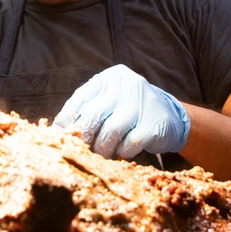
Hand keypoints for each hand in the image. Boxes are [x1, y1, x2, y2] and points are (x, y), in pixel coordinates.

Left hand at [53, 64, 189, 159]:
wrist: (171, 116)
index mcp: (109, 79)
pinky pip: (130, 144)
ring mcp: (142, 102)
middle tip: (82, 150)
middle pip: (93, 116)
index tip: (60, 137)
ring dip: (103, 148)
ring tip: (104, 153)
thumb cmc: (130, 112)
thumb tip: (58, 133)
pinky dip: (123, 152)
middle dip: (84, 138)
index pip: (80, 99)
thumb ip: (87, 112)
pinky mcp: (155, 122)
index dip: (66, 120)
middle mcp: (126, 85)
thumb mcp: (109, 103)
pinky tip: (124, 151)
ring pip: (110, 132)